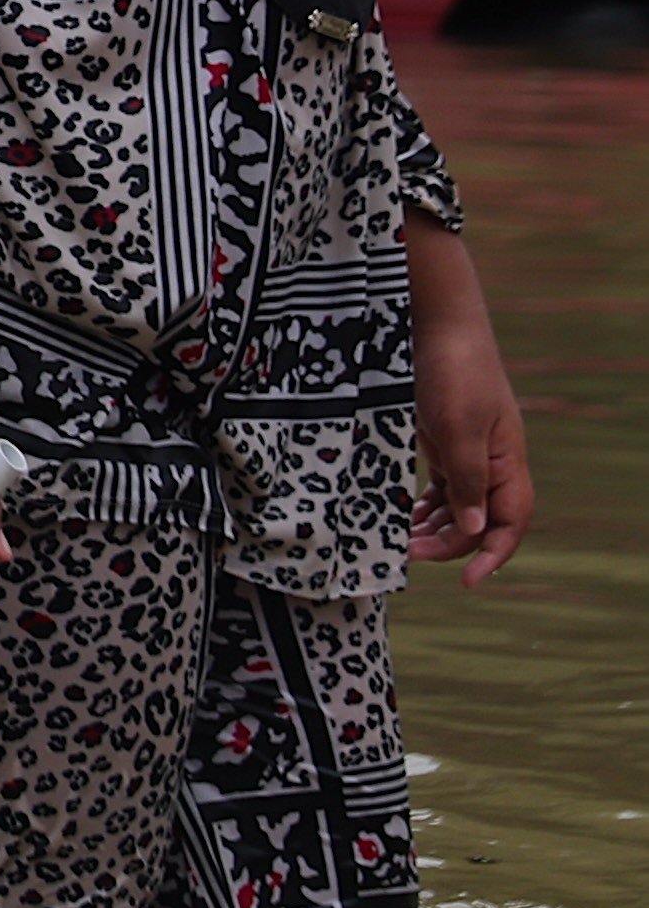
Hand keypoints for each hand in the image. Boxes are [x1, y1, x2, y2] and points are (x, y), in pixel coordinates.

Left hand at [410, 224, 530, 583]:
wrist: (434, 325)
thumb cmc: (453, 372)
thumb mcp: (458, 427)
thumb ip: (467, 479)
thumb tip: (476, 529)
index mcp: (506, 462)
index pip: (510, 522)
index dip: (493, 554)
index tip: (467, 582)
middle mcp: (492, 463)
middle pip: (478, 521)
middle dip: (448, 543)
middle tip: (407, 554)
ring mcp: (467, 453)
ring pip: (456, 508)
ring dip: (431, 529)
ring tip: (397, 543)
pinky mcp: (442, 443)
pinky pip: (439, 489)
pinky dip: (422, 508)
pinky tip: (399, 520)